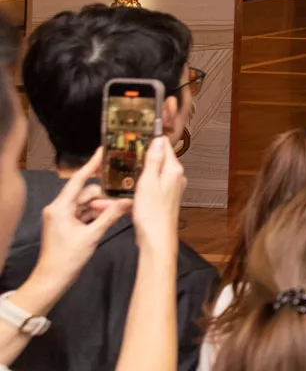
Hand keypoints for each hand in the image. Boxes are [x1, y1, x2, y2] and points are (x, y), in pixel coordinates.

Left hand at [38, 149, 128, 276]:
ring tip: (118, 213)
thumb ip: (110, 216)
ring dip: (102, 208)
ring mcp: (62, 217)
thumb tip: (127, 202)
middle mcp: (59, 208)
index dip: (91, 166)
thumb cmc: (66, 258)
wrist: (53, 278)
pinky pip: (85, 214)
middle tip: (122, 204)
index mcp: (60, 207)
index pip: (78, 180)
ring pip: (87, 204)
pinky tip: (110, 218)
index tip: (102, 153)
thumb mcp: (92, 235)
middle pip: (86, 194)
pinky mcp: (66, 225)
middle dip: (104, 198)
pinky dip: (97, 216)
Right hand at [130, 137, 184, 252]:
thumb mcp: (148, 182)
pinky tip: (128, 184)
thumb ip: (154, 161)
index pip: (164, 146)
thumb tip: (158, 140)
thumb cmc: (152, 213)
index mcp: (173, 171)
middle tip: (125, 149)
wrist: (156, 239)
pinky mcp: (163, 198)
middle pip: (159, 159)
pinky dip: (140, 182)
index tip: (136, 133)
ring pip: (153, 172)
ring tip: (123, 165)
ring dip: (139, 169)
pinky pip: (151, 185)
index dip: (151, 139)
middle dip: (143, 154)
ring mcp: (170, 189)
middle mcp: (175, 178)